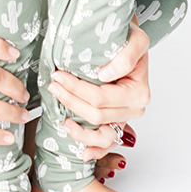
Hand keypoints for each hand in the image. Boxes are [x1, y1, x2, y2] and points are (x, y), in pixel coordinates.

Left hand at [47, 19, 150, 146]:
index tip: (58, 75)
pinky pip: (107, 143)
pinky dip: (95, 150)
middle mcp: (134, 109)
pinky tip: (81, 152)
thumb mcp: (136, 38)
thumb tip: (106, 75)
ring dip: (80, 131)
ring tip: (62, 120)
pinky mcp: (117, 122)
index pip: (100, 97)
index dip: (76, 89)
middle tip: (52, 85)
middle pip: (96, 115)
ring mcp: (125, 118)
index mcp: (138, 92)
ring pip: (102, 135)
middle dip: (70, 101)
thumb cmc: (128, 38)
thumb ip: (126, 56)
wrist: (127, 40)